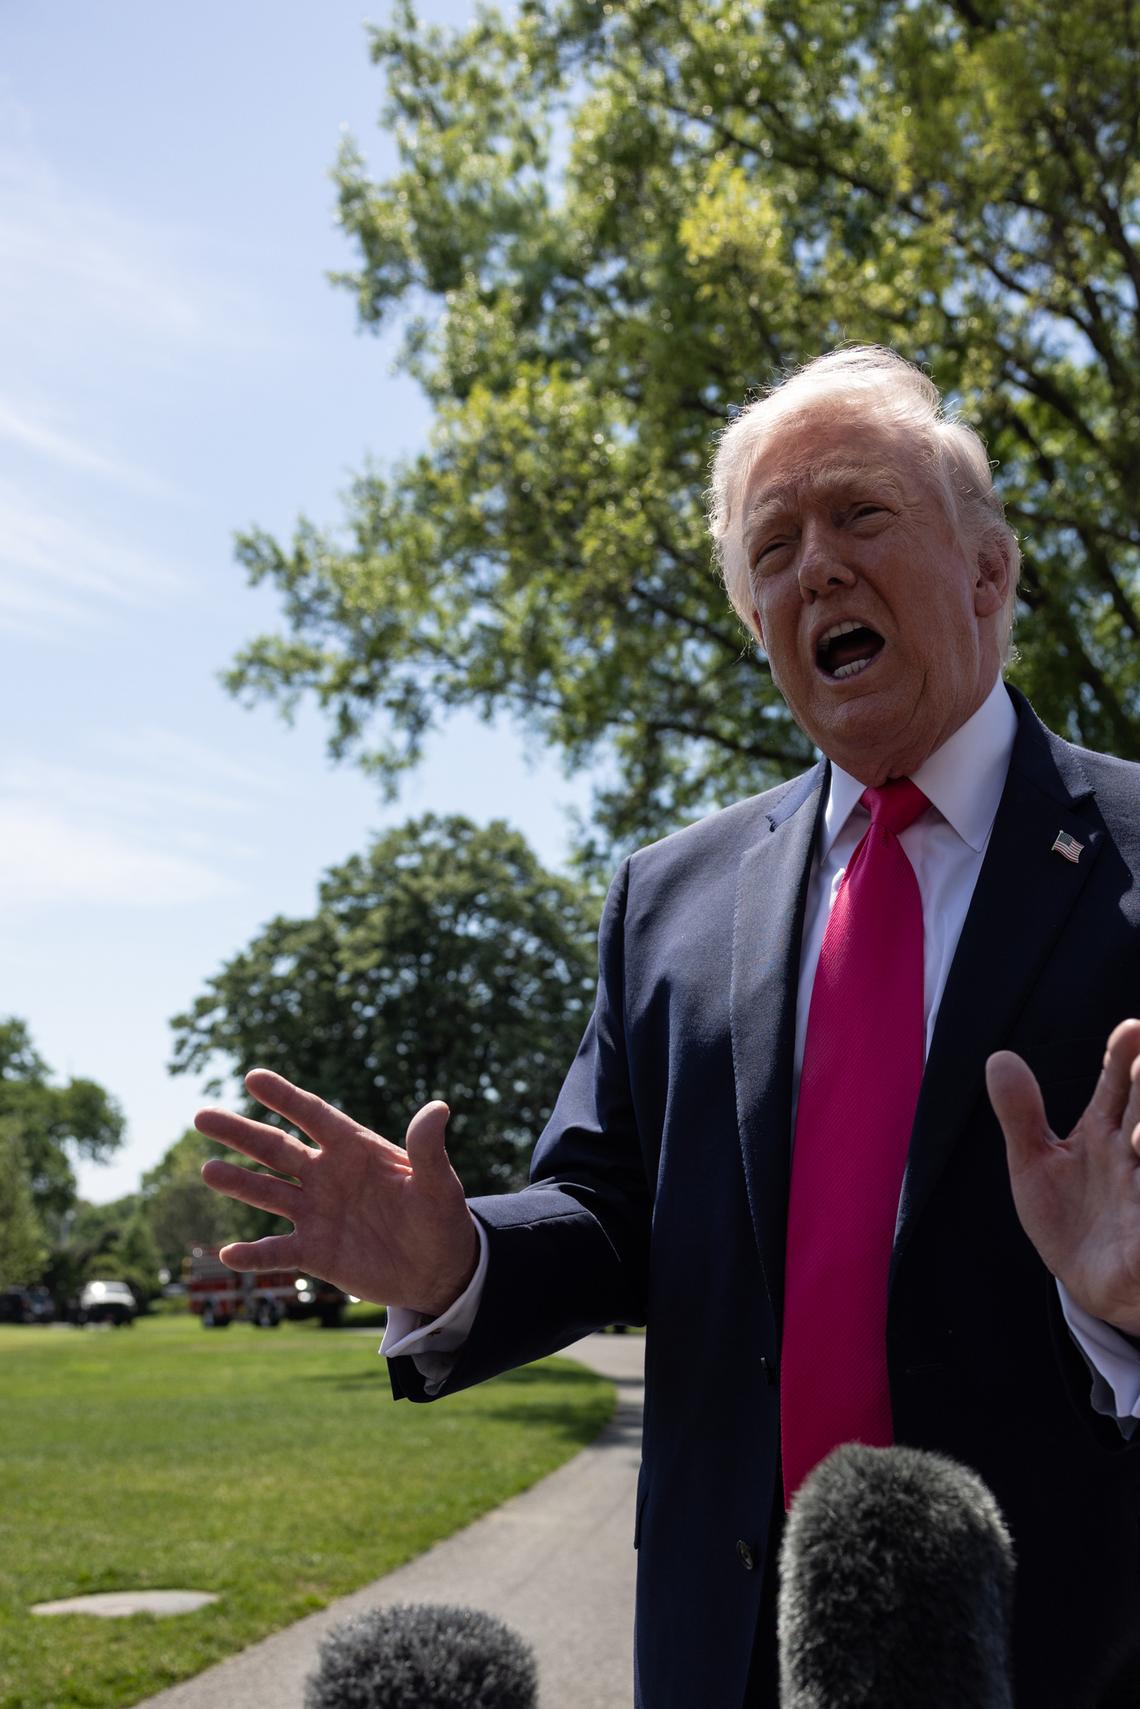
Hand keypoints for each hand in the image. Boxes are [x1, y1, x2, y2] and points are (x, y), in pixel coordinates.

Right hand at [195, 1070, 479, 1317]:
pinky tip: (227, 1255)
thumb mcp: (438, 1185)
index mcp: (355, 1150)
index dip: (285, 1097)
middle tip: (201, 1116)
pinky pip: (277, 1251)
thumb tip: (439, 1108)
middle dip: (241, 1133)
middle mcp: (327, 1176)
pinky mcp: (314, 1252)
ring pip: (268, 1193)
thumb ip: (427, 1149)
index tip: (252, 1078)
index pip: (314, 1116)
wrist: (439, 1270)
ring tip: (208, 1170)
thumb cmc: (441, 1219)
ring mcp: (317, 1213)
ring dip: (238, 1183)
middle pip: (276, 1149)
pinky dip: (253, 1255)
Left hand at [987, 1018, 1139, 1334]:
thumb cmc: (1072, 1217)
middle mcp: (1134, 1158)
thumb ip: (1020, 1114)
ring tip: (1139, 1137)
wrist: (1090, 1288)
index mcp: (1108, 1133)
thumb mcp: (1035, 1164)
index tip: (1131, 1029)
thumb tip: (998, 1057)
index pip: (1119, 1086)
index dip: (1125, 1058)